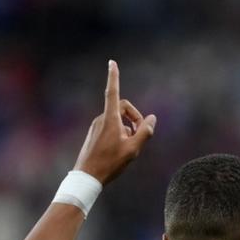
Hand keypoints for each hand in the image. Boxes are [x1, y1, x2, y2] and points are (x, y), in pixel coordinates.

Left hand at [74, 60, 156, 184]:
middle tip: (140, 134)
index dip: (114, 76)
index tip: (112, 63)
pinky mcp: (94, 134)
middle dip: (134, 116)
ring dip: (128, 128)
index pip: (113, 92)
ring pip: (117, 119)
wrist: (87, 177)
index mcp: (110, 119)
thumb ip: (145, 132)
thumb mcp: (133, 149)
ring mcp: (96, 126)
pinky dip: (120, 133)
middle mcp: (101, 119)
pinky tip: (121, 149)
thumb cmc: (110, 163)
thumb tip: (152, 118)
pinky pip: (111, 127)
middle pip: (122, 107)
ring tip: (130, 146)